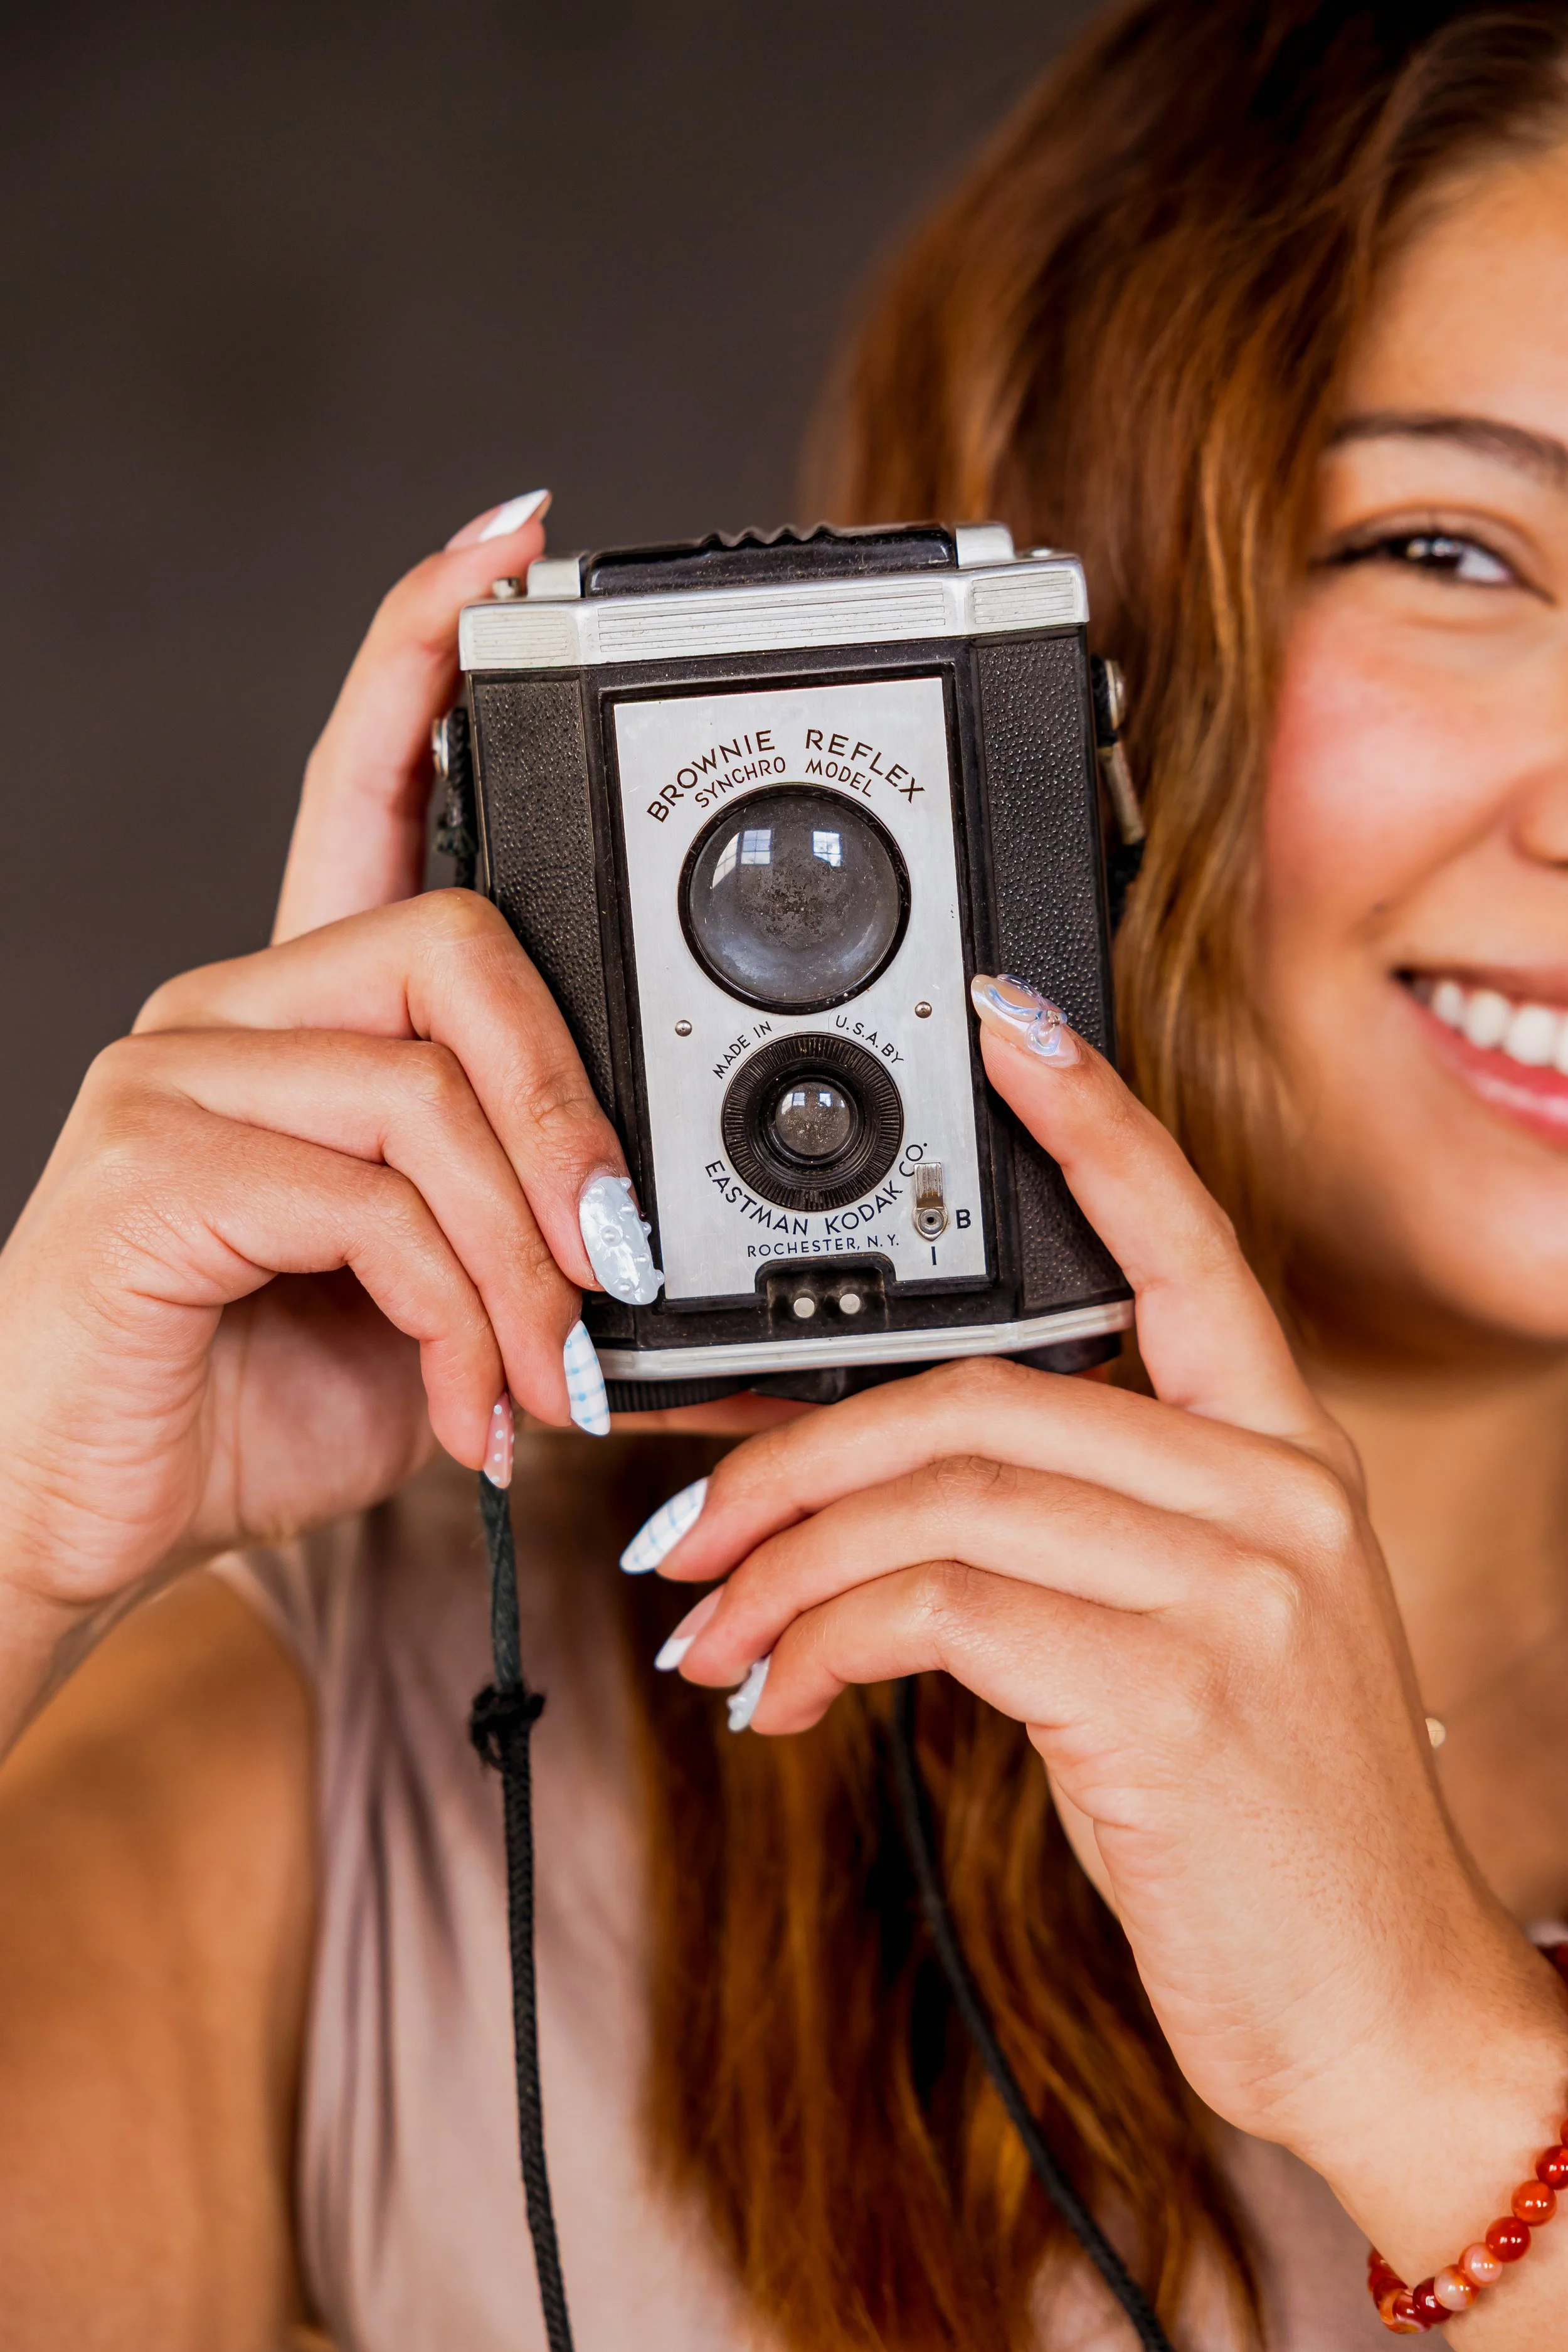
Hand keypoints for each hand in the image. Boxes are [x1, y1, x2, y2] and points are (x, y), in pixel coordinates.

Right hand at [0, 499, 612, 1730]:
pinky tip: (467, 1407)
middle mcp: (232, 1009)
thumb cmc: (266, 1392)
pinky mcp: (148, 1162)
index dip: (426, 652)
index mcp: (307, 1016)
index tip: (510, 545)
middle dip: (574, 1115)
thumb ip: (549, 1257)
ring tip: (541, 1380)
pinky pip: (364, 1194)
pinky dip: (456, 1312)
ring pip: (426, 1090)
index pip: (364, 786)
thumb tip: (713, 1304)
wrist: (96, 1511)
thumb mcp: (452, 1311)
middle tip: (620, 1263)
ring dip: (524, 1255)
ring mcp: (176, 1071)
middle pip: (458, 946)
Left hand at [641, 988, 1567, 2283]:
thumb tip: (880, 1504)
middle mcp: (1270, 1495)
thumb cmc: (1273, 1830)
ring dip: (783, 1555)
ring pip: (943, 1492)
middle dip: (798, 1447)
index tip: (1008, 1028)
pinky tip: (778, 1695)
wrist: (1384, 2009)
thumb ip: (1084, 1537)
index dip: (1095, 1123)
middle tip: (683, 1512)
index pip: (1186, 1245)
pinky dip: (822, 1639)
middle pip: (983, 1388)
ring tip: (706, 1622)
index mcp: (1282, 1458)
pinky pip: (940, 1609)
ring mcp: (1231, 1586)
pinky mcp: (1170, 1691)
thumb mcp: (1200, 1642)